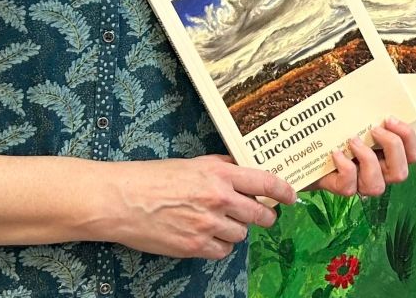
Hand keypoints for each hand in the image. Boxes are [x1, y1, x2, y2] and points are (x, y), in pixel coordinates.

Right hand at [105, 154, 296, 259]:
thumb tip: (240, 171)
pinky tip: (206, 236)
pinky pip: (223, 251)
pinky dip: (219, 246)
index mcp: (217, 173)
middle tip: (259, 215)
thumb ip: (218, 168)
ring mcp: (208, 225)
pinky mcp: (196, 247)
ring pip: (241, 235)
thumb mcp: (190, 164)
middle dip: (263, 217)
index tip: (292, 196)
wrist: (123, 199)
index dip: (283, 191)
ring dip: (235, 230)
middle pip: (259, 215)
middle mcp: (218, 198)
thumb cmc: (152, 177)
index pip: (263, 182)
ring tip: (217, 222)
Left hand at [310, 117, 415, 197]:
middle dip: (391, 147)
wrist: (310, 149)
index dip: (407, 138)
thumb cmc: (338, 130)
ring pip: (377, 186)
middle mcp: (380, 174)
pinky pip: (349, 186)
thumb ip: (367, 110)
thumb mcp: (354, 118)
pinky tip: (336, 152)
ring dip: (367, 159)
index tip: (389, 118)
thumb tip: (371, 86)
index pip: (412, 155)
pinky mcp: (342, 188)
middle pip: (400, 173)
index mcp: (389, 156)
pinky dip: (345, 167)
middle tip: (374, 129)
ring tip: (352, 140)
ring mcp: (361, 184)